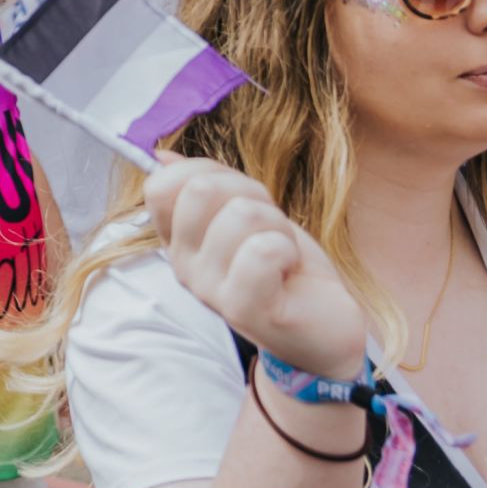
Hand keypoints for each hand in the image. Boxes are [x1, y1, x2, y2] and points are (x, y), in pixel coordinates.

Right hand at [147, 159, 368, 383]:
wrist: (325, 331)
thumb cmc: (287, 271)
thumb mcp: (247, 217)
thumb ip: (208, 188)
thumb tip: (163, 156)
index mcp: (180, 241)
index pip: (161, 185)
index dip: (205, 171)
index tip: (238, 195)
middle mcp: (185, 266)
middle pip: (201, 189)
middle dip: (251, 193)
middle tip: (270, 227)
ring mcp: (210, 291)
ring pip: (241, 214)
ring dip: (277, 225)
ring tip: (283, 254)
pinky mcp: (245, 310)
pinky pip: (263, 251)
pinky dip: (288, 250)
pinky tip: (289, 271)